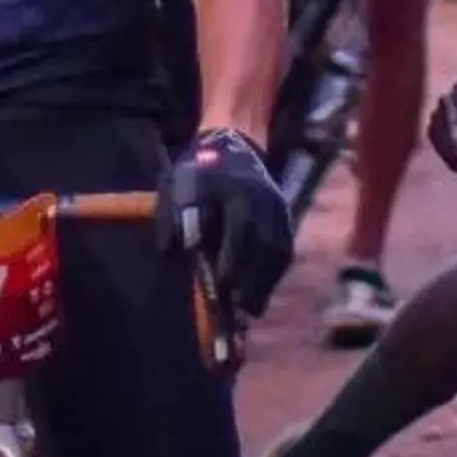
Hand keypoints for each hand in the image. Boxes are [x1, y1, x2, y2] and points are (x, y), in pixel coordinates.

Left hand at [161, 126, 296, 320]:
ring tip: (249, 311)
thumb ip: (170, 221)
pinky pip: (284, 250)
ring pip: (275, 248)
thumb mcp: (174, 190)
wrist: (231, 146)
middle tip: (235, 309)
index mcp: (226, 187)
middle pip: (256, 241)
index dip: (228, 259)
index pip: (233, 227)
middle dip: (246, 276)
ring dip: (263, 282)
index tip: (219, 286)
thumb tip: (171, 252)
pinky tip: (260, 296)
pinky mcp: (285, 215)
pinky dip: (273, 276)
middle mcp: (255, 195)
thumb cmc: (195, 176)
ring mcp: (274, 205)